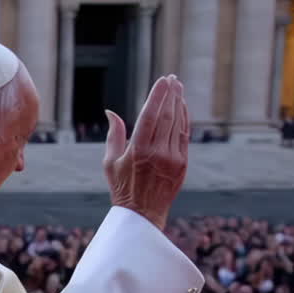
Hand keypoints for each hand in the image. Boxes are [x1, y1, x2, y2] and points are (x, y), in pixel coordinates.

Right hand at [103, 75, 188, 230]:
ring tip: (178, 88)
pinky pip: (184, 136)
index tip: (162, 80)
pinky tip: (182, 108)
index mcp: (137, 151)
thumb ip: (114, 135)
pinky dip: (184, 119)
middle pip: (167, 116)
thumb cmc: (122, 187)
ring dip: (178, 104)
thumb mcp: (110, 162)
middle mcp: (157, 153)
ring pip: (177, 124)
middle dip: (170, 95)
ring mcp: (173, 159)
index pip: (150, 115)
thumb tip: (111, 112)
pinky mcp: (182, 164)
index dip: (157, 96)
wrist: (142, 214)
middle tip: (172, 79)